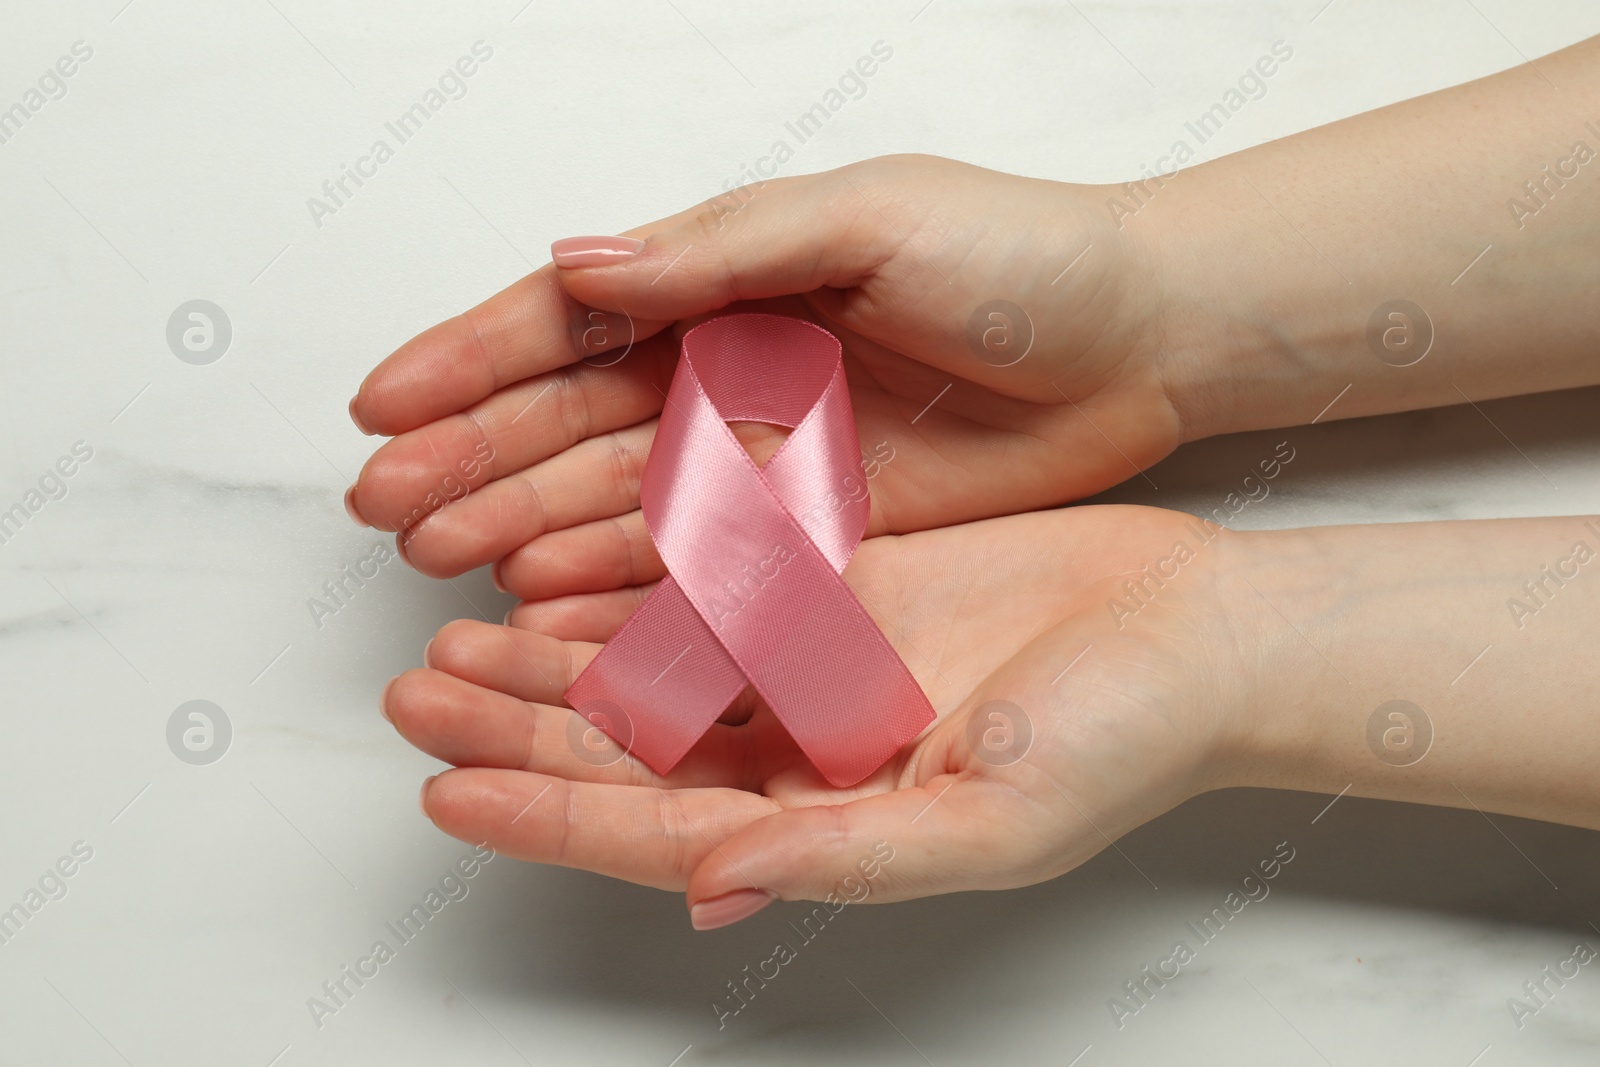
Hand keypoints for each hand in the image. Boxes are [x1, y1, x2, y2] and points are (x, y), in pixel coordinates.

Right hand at [346, 154, 1185, 600]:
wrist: (1141, 336)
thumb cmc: (1017, 254)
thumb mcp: (865, 221)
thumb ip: (722, 251)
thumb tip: (579, 264)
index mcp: (728, 275)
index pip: (569, 317)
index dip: (468, 359)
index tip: (380, 405)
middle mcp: (731, 362)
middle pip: (571, 416)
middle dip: (472, 457)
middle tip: (383, 508)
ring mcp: (768, 448)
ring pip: (618, 492)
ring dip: (525, 524)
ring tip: (439, 564)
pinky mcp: (817, 523)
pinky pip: (698, 557)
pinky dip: (623, 578)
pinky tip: (552, 600)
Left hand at [386, 505, 1253, 922]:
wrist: (1204, 630)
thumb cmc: (1126, 738)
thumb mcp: (990, 822)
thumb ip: (846, 855)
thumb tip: (714, 888)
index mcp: (832, 823)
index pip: (658, 832)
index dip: (549, 820)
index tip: (447, 796)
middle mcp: (810, 751)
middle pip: (632, 752)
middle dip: (518, 734)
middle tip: (417, 701)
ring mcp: (821, 667)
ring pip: (655, 668)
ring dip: (556, 660)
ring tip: (455, 640)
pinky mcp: (844, 587)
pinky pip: (715, 585)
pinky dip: (638, 581)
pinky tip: (564, 571)